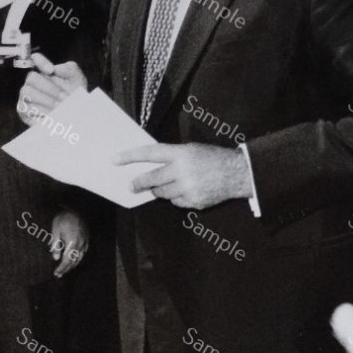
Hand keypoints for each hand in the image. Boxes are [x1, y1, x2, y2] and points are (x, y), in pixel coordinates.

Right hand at [18, 52, 86, 125]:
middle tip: (64, 97)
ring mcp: (25, 96)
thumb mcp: (77, 80)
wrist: (76, 115)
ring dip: (46, 100)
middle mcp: (32, 82)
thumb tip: (56, 68)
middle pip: (32, 77)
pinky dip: (42, 111)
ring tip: (60, 106)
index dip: (40, 62)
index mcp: (44, 71)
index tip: (51, 71)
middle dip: (50, 88)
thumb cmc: (74, 95)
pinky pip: (27, 108)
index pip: (35, 59)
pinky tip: (53, 114)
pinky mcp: (23, 111)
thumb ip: (69, 69)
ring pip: (28, 92)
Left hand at [49, 209, 88, 277]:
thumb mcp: (55, 229)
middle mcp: (80, 244)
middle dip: (66, 269)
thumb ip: (56, 245)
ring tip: (65, 270)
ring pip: (79, 258)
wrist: (76, 208)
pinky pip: (82, 253)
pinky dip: (77, 259)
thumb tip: (55, 258)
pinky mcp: (86, 240)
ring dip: (72, 266)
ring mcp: (84, 242)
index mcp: (72, 242)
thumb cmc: (64, 218)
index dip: (62, 268)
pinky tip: (74, 261)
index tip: (56, 273)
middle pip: (74, 261)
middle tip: (58, 274)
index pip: (67, 260)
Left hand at [116, 142, 251, 209]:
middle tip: (131, 186)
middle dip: (139, 183)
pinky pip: (176, 201)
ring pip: (162, 193)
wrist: (237, 173)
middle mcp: (182, 170)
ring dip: (160, 190)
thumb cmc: (213, 158)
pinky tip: (187, 190)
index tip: (115, 159)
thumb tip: (151, 166)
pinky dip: (177, 197)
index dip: (131, 156)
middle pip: (152, 179)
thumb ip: (173, 157)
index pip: (150, 153)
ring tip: (168, 186)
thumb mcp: (193, 150)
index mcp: (182, 153)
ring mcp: (187, 188)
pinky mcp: (193, 201)